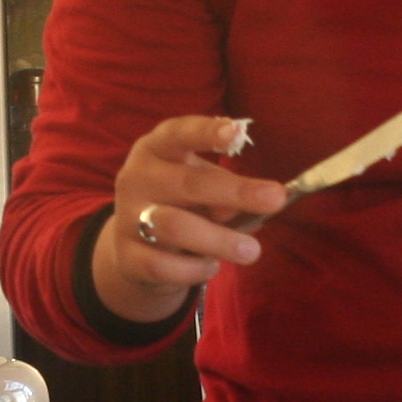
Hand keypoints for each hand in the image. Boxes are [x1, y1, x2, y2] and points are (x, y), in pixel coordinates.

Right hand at [90, 115, 290, 326]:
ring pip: (174, 227)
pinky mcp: (126, 257)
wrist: (134, 248)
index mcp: (156, 150)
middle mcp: (136, 178)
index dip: (205, 131)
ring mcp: (126, 218)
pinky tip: (210, 266)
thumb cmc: (180, 204)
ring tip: (251, 251)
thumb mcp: (203, 189)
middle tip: (275, 199)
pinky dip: (194, 269)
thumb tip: (258, 201)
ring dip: (219, 240)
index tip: (235, 131)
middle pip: (186, 183)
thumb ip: (226, 192)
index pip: (178, 133)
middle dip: (234, 191)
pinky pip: (163, 265)